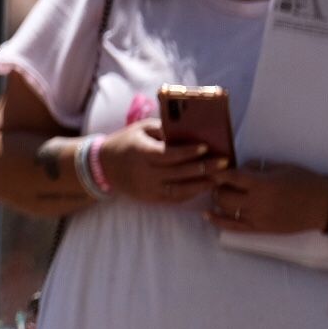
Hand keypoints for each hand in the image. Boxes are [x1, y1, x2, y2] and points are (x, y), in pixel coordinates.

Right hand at [96, 118, 223, 204]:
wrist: (103, 166)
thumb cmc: (126, 142)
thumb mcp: (140, 129)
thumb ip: (163, 130)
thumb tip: (188, 131)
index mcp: (141, 152)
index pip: (168, 154)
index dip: (188, 152)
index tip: (206, 147)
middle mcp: (144, 173)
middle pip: (179, 173)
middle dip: (204, 168)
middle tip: (224, 163)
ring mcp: (148, 188)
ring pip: (180, 189)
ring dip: (202, 184)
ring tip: (220, 178)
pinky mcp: (151, 198)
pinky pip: (175, 198)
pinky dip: (191, 192)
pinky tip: (204, 186)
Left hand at [208, 162, 327, 234]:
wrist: (324, 205)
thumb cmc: (305, 181)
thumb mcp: (280, 167)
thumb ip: (256, 167)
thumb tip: (238, 166)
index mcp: (262, 184)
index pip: (231, 177)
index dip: (217, 173)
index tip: (208, 168)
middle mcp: (257, 202)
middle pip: (224, 196)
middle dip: (216, 187)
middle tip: (216, 181)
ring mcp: (258, 218)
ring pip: (226, 211)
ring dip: (218, 201)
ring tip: (217, 194)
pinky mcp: (261, 229)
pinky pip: (234, 227)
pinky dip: (219, 221)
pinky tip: (208, 215)